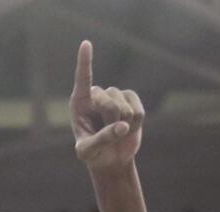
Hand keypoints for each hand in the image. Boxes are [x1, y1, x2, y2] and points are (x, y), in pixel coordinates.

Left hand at [70, 40, 143, 172]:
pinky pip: (139, 112)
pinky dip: (136, 125)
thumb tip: (123, 127)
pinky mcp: (132, 100)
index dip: (85, 62)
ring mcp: (115, 95)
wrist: (110, 158)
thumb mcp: (88, 152)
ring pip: (125, 109)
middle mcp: (97, 95)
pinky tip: (128, 129)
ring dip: (123, 127)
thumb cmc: (93, 154)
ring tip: (115, 132)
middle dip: (110, 123)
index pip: (83, 79)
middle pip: (110, 104)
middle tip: (105, 135)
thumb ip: (101, 140)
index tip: (86, 44)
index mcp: (80, 102)